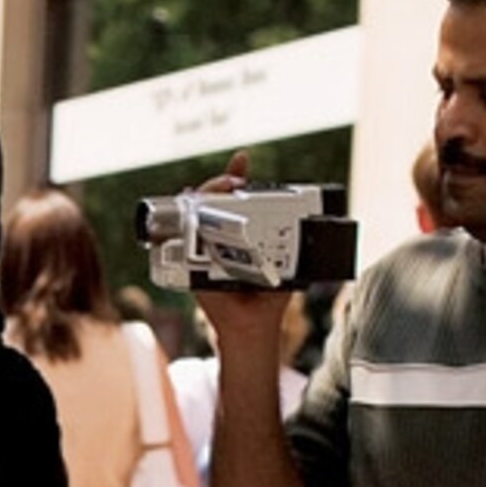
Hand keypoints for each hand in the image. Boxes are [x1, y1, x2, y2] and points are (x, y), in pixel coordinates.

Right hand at [188, 147, 299, 353]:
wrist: (251, 327)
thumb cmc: (268, 299)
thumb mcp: (287, 264)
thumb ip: (294, 245)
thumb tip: (308, 222)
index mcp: (240, 235)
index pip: (234, 199)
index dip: (235, 176)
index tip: (242, 159)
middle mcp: (218, 239)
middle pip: (211, 201)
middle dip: (219, 183)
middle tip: (232, 180)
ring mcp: (201, 250)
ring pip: (193, 215)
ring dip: (201, 196)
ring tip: (218, 189)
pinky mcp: (187, 266)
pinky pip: (176, 241)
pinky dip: (176, 223)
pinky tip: (185, 205)